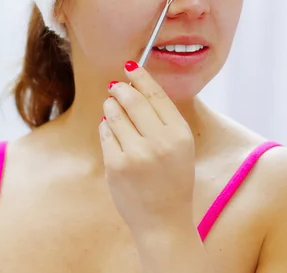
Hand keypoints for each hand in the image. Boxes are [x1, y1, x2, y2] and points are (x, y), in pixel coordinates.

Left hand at [99, 60, 195, 235]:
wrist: (163, 222)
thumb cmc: (173, 180)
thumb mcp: (180, 147)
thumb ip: (163, 119)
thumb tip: (135, 88)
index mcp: (180, 134)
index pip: (156, 95)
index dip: (141, 77)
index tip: (130, 66)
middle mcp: (160, 142)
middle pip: (133, 100)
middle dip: (120, 88)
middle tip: (114, 85)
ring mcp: (136, 155)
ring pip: (115, 115)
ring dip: (110, 106)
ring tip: (111, 106)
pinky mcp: (116, 166)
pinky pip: (106, 134)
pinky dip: (106, 127)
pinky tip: (111, 129)